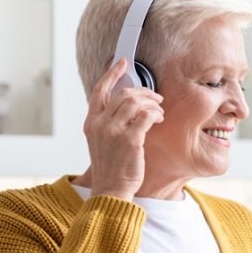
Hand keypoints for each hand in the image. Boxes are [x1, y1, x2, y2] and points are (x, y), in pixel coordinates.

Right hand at [83, 58, 164, 200]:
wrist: (111, 189)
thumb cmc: (111, 167)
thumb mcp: (102, 141)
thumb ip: (110, 123)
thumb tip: (130, 105)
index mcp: (91, 123)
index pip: (100, 91)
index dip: (112, 74)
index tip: (122, 63)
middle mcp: (100, 124)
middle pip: (123, 94)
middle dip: (143, 91)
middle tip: (156, 97)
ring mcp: (113, 132)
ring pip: (135, 102)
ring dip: (152, 103)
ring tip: (159, 112)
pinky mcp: (130, 140)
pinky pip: (146, 116)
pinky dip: (155, 114)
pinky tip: (159, 119)